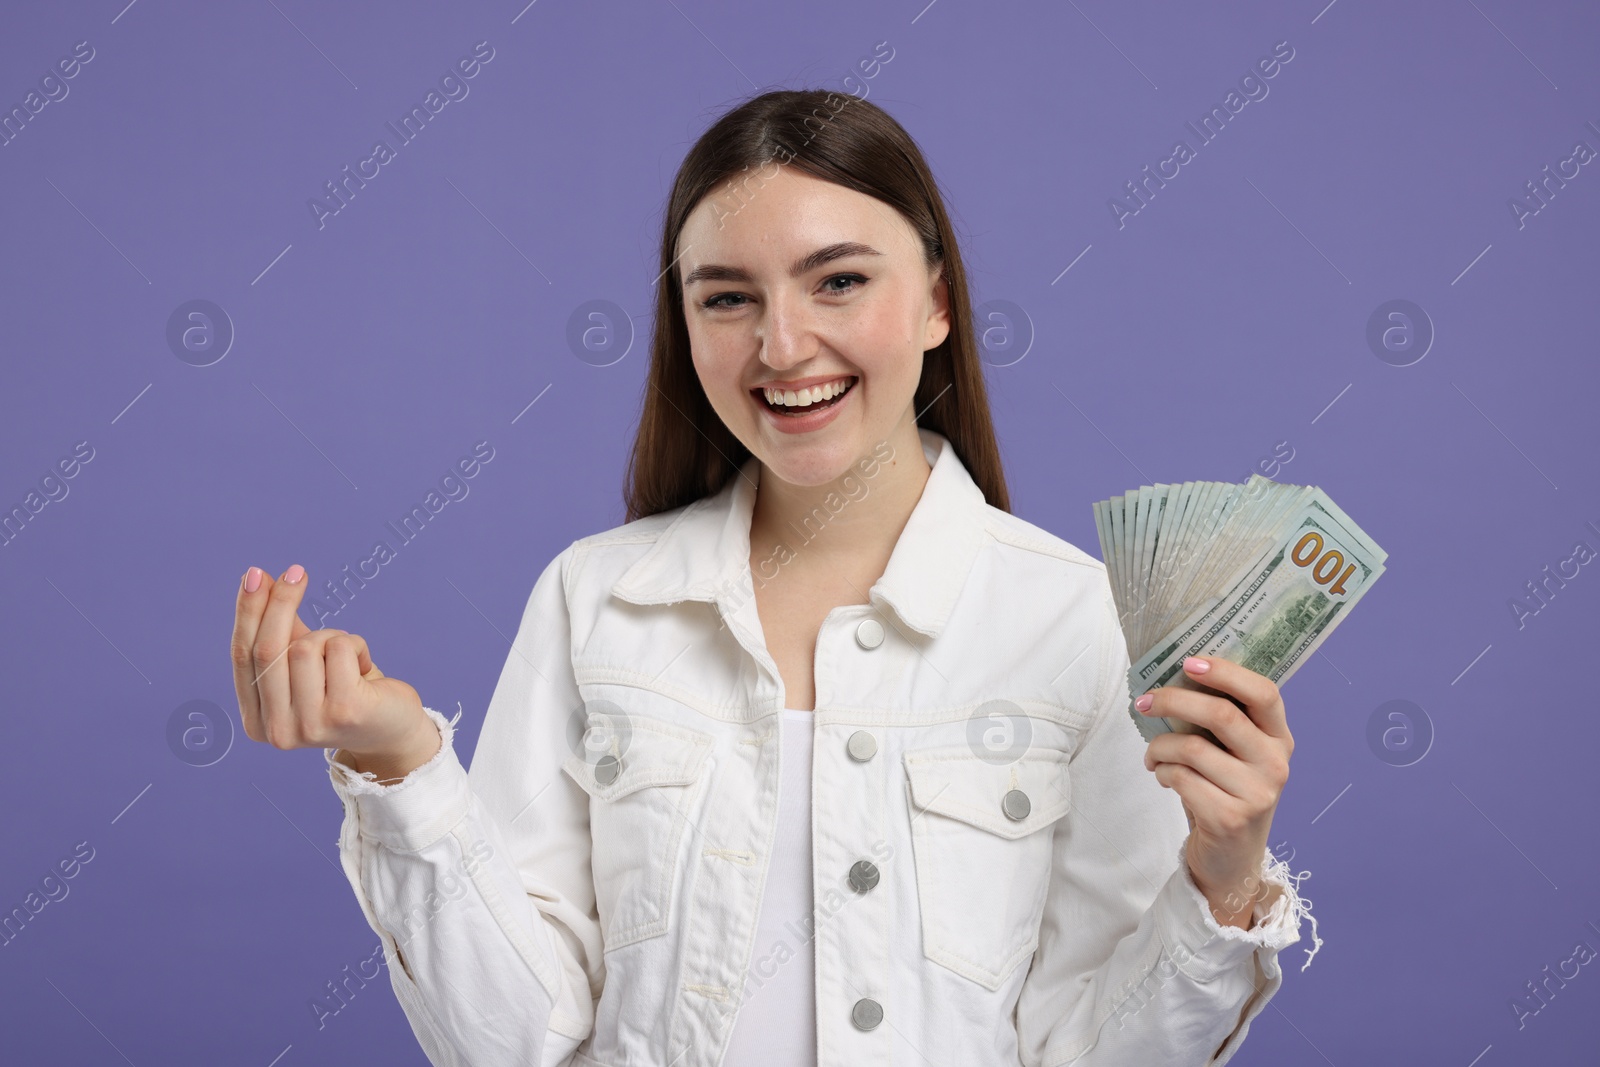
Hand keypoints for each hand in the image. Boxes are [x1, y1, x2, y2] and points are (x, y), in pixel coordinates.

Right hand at [230, 564, 436, 773]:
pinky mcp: (346, 711)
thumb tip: (258, 578)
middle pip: (268, 649)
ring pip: (307, 646)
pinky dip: (355, 645)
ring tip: (347, 658)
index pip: (242, 656)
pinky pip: (340, 648)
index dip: (247, 612)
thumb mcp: (304, 663)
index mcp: (256, 722)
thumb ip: (280, 630)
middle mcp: (278, 731)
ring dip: (331, 636)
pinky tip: (364, 667)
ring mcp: (311, 725)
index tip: (255, 574)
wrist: (391, 728)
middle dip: (280, 602)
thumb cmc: (343, 690)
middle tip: (296, 571)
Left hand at [1136, 655, 1292, 928]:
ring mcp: (1257, 794)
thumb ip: (1222, 721)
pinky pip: (1181, 779)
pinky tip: (1164, 777)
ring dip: (1159, 747)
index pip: (1264, 693)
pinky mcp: (1229, 818)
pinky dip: (1162, 772)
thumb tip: (1174, 679)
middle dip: (1173, 702)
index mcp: (1279, 739)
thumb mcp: (1235, 754)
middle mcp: (1275, 764)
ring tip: (1153, 756)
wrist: (1231, 859)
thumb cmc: (1226, 792)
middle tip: (1145, 702)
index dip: (1226, 673)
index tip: (1189, 662)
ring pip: (1191, 748)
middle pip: (1221, 715)